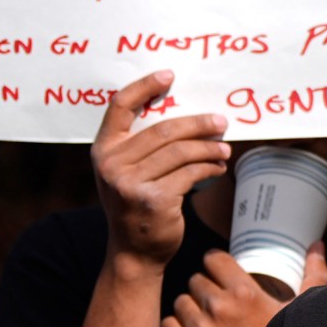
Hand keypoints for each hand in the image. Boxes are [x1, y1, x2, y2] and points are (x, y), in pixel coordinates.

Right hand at [93, 72, 230, 268]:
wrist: (133, 251)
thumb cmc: (135, 204)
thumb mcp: (125, 171)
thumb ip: (140, 144)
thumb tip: (187, 113)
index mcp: (103, 150)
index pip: (120, 106)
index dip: (145, 86)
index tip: (170, 75)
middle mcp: (111, 165)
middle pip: (163, 129)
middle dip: (198, 124)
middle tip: (221, 123)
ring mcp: (130, 184)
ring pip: (181, 152)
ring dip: (209, 148)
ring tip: (224, 149)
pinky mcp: (153, 200)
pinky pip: (190, 173)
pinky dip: (209, 168)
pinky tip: (218, 168)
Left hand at [162, 244, 323, 326]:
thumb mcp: (305, 310)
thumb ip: (313, 273)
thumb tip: (317, 246)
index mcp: (245, 292)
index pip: (213, 259)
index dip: (215, 264)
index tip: (218, 272)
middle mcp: (218, 308)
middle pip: (195, 281)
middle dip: (204, 288)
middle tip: (214, 301)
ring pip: (180, 302)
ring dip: (190, 308)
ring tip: (203, 318)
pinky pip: (168, 326)